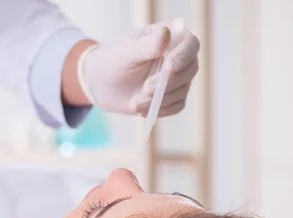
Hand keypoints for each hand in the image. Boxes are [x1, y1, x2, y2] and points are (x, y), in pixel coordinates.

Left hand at [77, 22, 199, 116]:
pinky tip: (142, 110)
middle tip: (146, 89)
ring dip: (159, 100)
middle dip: (168, 83)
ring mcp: (178, 77)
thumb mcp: (126, 51)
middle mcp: (179, 56)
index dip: (183, 56)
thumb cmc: (113, 60)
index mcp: (170, 38)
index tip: (169, 68)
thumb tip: (166, 32)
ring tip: (134, 103)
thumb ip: (146, 45)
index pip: (190, 44)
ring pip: (182, 91)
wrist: (101, 83)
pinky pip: (176, 106)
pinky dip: (161, 110)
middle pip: (189, 70)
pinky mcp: (172, 95)